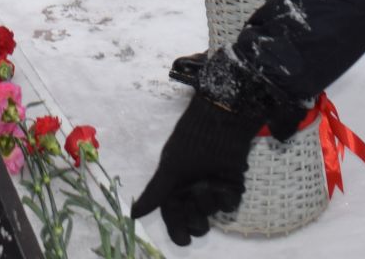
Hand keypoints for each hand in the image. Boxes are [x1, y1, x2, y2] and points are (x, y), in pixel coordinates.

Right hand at [130, 93, 266, 244]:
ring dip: (209, 203)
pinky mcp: (231, 185)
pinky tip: (224, 188)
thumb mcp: (169, 169)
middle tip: (196, 216)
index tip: (184, 241)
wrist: (219, 125)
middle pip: (193, 219)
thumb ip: (154, 194)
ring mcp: (213, 188)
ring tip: (208, 185)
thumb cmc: (190, 144)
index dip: (178, 230)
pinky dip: (227, 200)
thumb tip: (133, 215)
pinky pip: (230, 203)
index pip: (173, 216)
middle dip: (195, 221)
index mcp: (175, 187)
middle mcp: (193, 190)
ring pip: (211, 211)